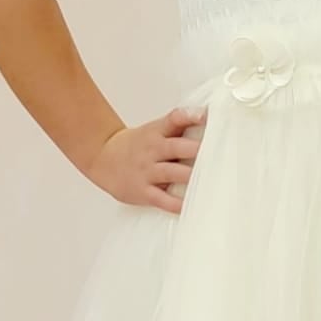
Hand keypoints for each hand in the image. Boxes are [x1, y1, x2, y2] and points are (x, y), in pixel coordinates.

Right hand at [87, 105, 203, 213]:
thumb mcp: (154, 130)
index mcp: (156, 132)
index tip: (205, 116)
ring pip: (171, 173)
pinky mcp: (143, 192)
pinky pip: (163, 199)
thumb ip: (180, 126)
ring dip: (190, 176)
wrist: (103, 159)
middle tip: (217, 153)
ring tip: (210, 180)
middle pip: (175, 147)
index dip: (190, 116)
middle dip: (195, 150)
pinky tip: (191, 205)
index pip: (174, 119)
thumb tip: (209, 117)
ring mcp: (147, 171)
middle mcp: (152, 150)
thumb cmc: (138, 145)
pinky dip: (177, 204)